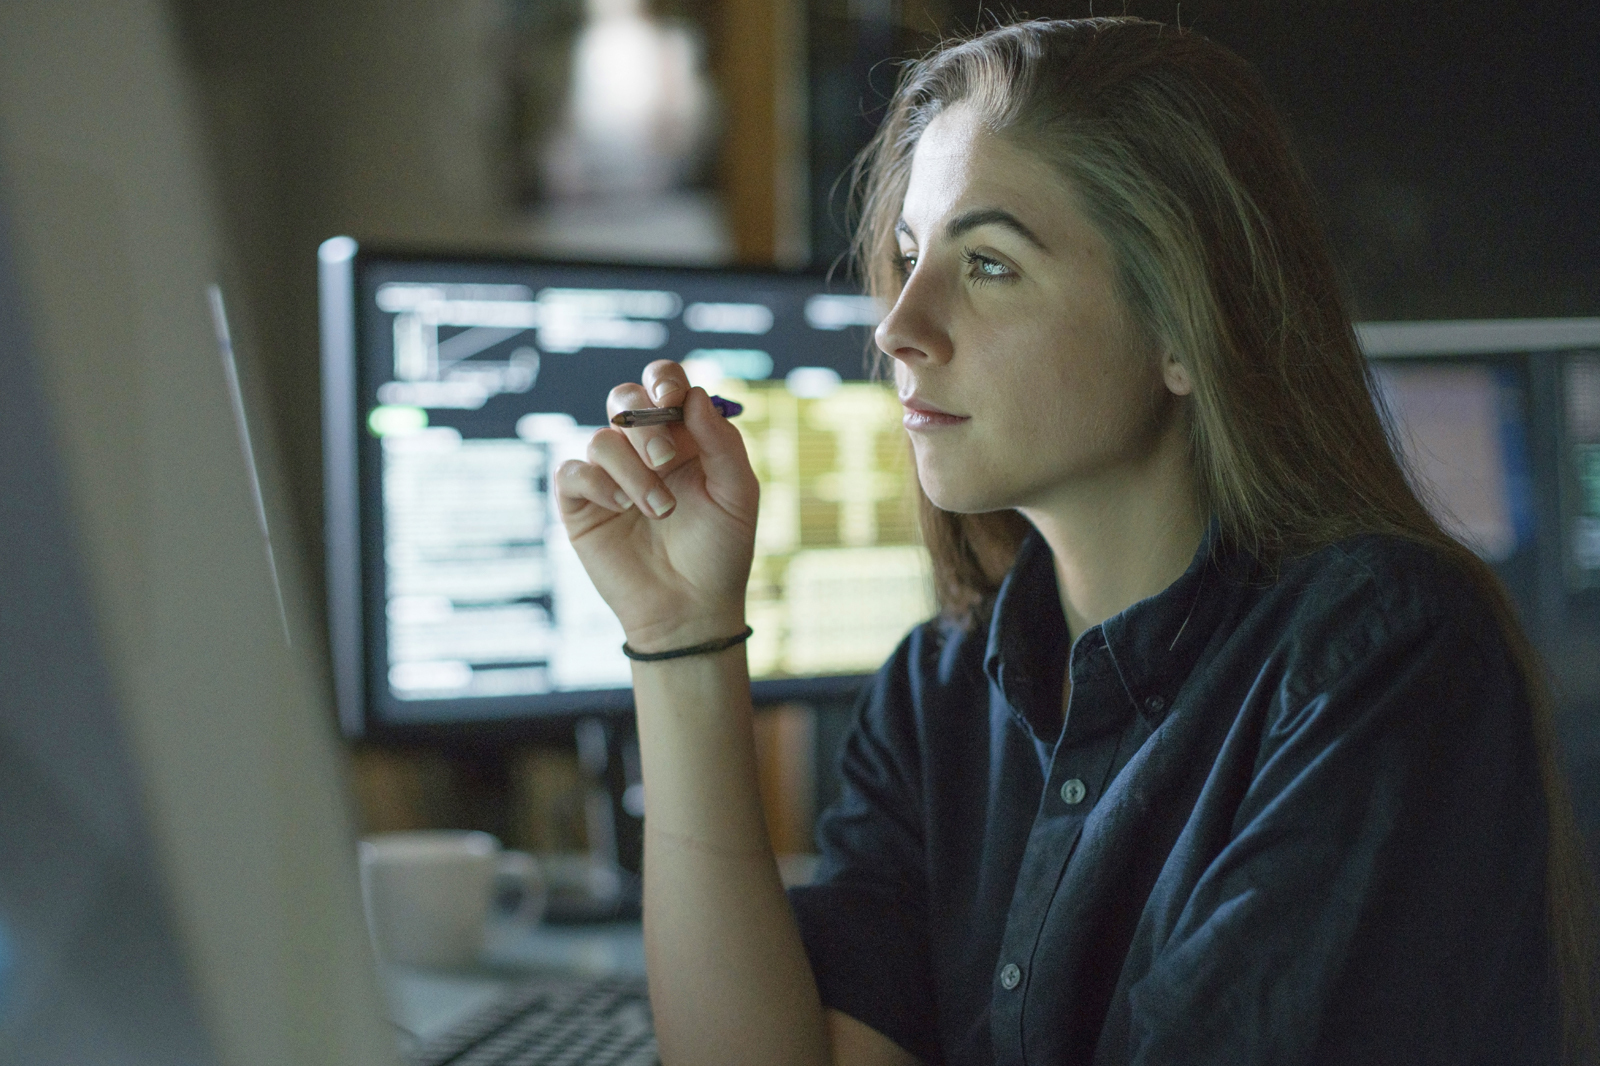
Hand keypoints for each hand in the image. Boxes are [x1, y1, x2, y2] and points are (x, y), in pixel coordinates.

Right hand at [553, 361, 758, 653]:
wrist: (691, 608)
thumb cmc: (720, 551)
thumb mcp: (737, 494)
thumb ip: (721, 442)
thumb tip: (694, 396)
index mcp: (684, 438)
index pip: (665, 385)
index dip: (663, 381)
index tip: (672, 402)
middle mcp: (643, 450)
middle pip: (625, 399)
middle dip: (645, 423)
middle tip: (667, 460)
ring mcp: (610, 476)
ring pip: (602, 439)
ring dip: (633, 471)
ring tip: (661, 511)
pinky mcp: (581, 505)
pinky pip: (572, 471)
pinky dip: (597, 484)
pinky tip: (621, 509)